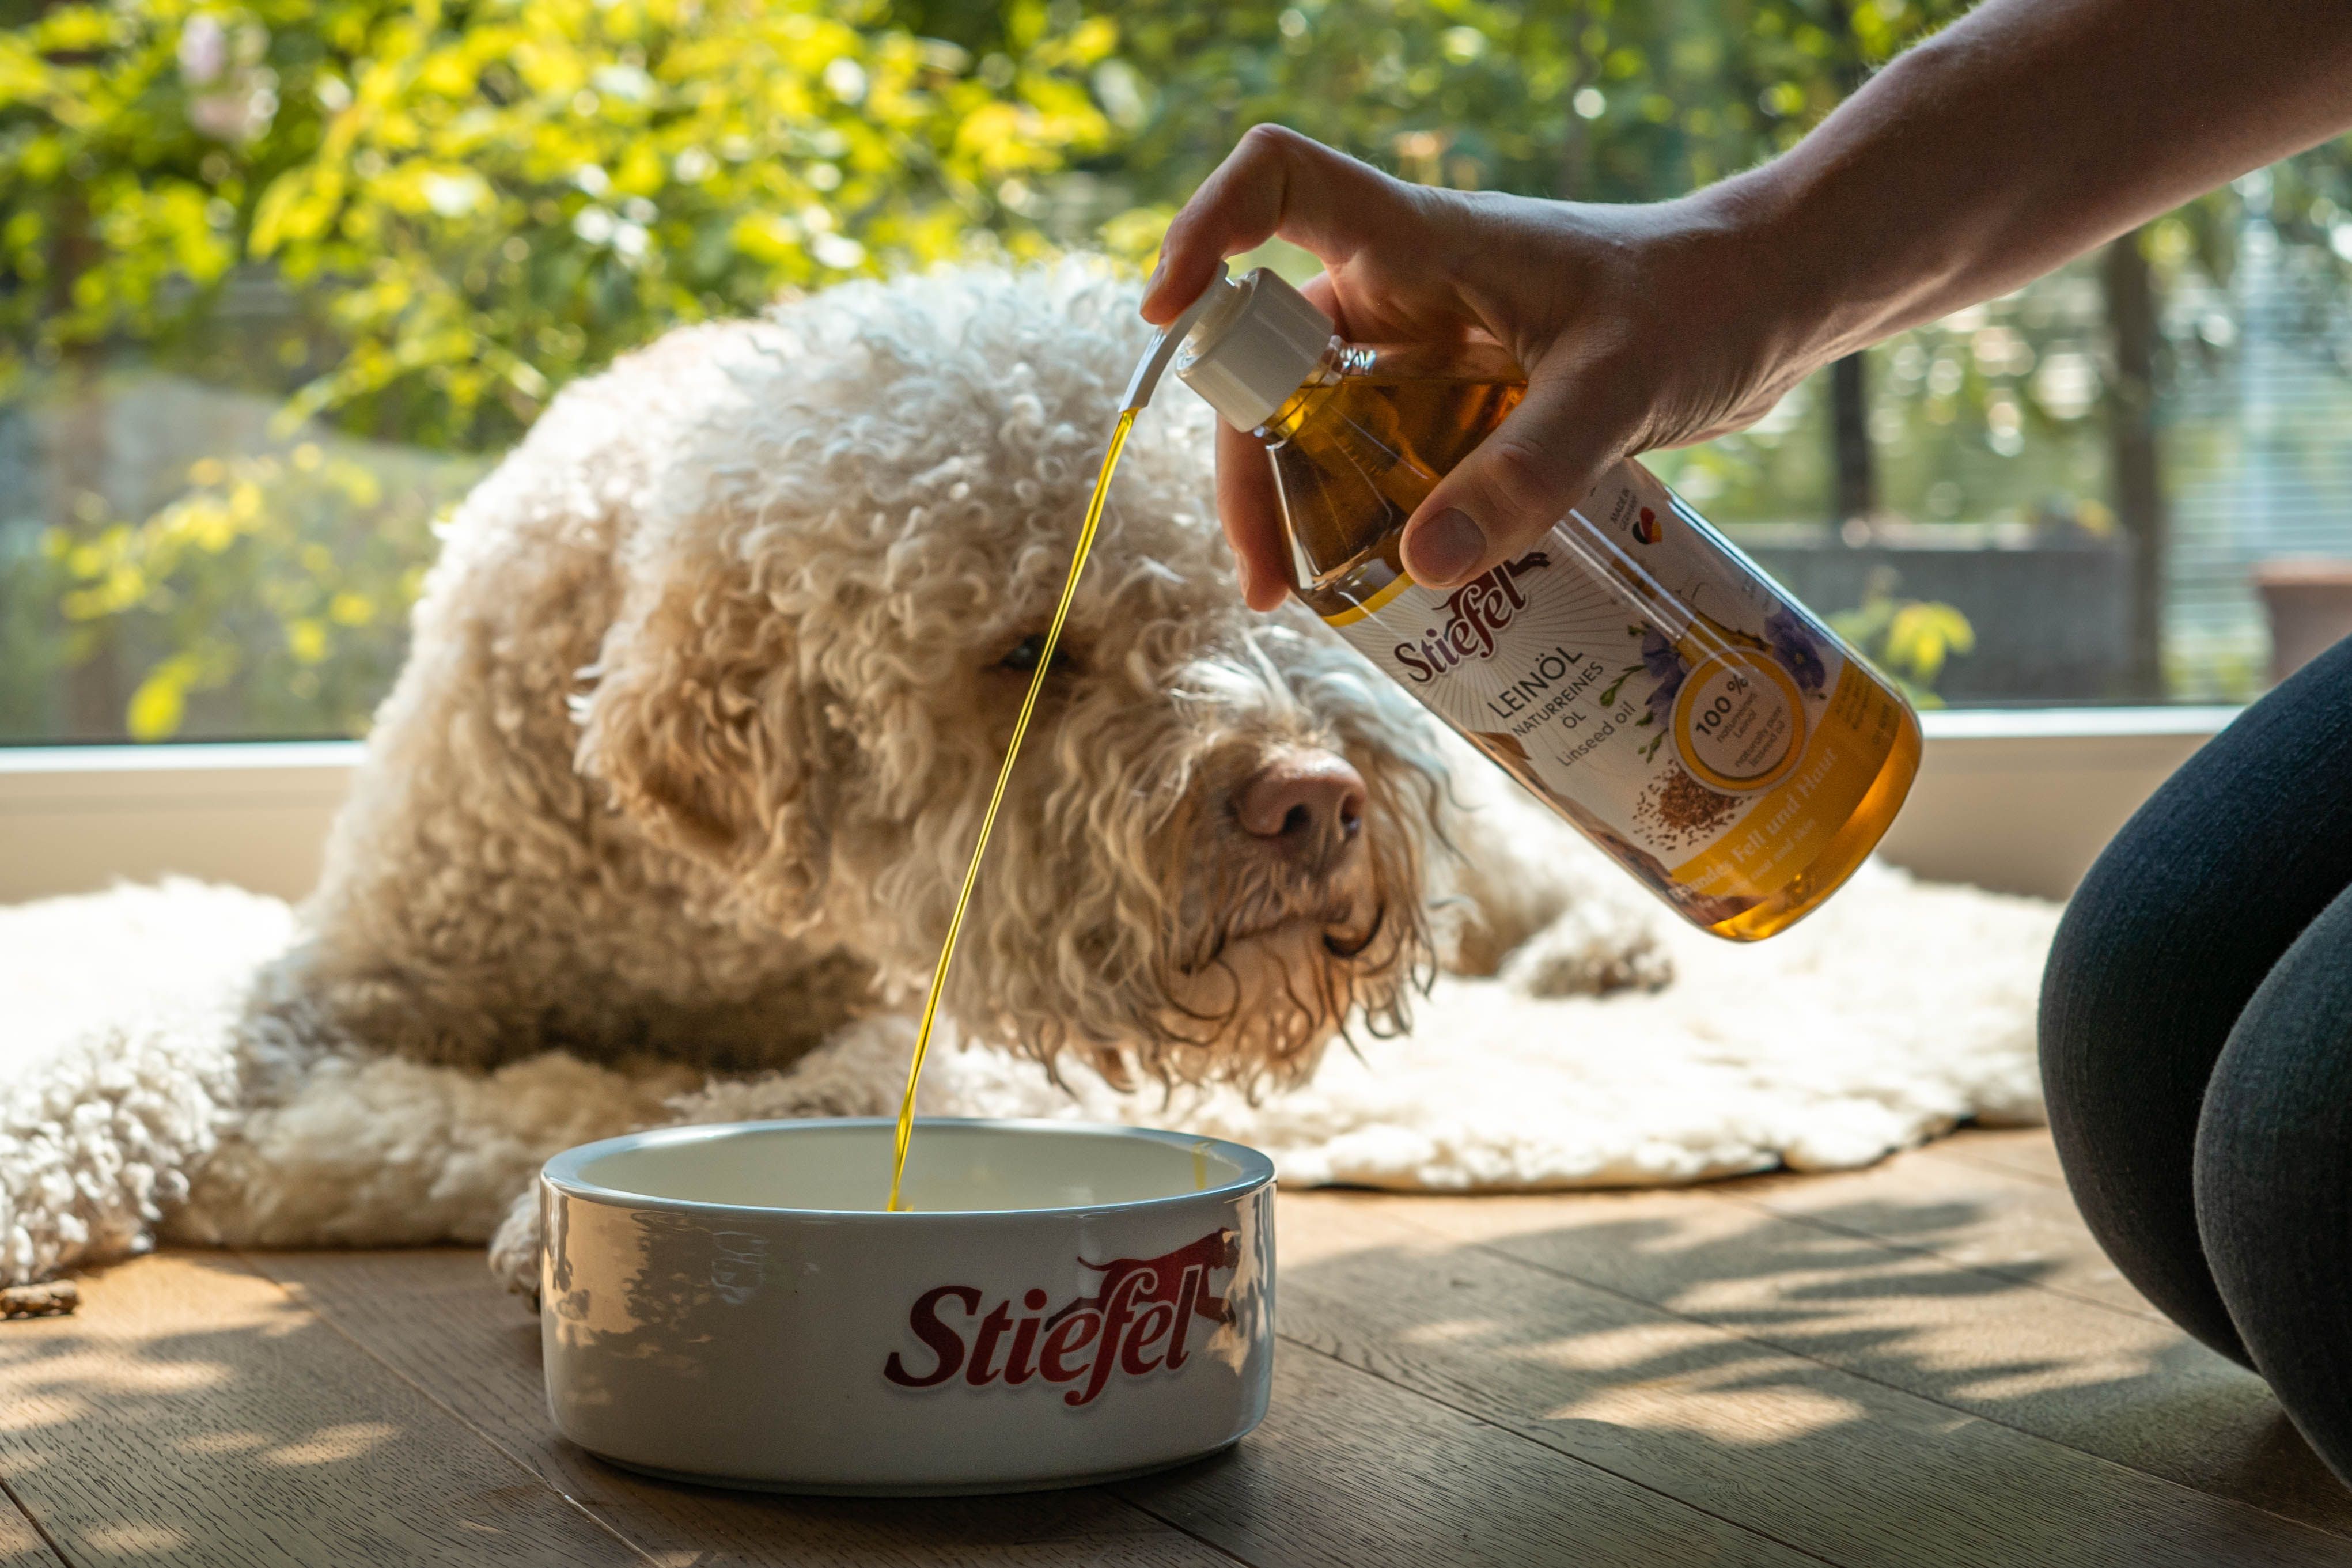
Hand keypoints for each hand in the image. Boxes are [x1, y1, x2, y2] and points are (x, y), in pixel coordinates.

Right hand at [1143, 125, 1813, 605]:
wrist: (1771, 305)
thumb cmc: (1704, 305)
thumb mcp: (1624, 389)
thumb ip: (1531, 471)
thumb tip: (1420, 567)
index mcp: (1422, 242)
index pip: (1279, 185)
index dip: (1205, 230)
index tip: (1169, 319)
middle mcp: (1403, 290)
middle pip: (1268, 356)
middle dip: (1248, 466)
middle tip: (1270, 580)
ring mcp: (1425, 349)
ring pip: (1314, 421)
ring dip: (1297, 507)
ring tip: (1308, 601)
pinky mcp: (1457, 402)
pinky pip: (1378, 458)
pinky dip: (1365, 518)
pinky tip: (1381, 589)